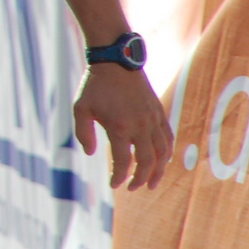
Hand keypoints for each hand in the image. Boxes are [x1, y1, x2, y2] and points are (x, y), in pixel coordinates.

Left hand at [73, 64, 172, 189]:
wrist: (116, 61)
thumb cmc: (94, 85)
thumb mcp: (80, 108)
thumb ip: (83, 133)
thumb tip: (91, 154)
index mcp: (120, 128)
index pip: (123, 162)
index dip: (119, 177)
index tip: (114, 184)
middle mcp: (140, 127)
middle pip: (147, 163)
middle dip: (141, 179)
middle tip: (133, 188)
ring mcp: (152, 120)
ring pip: (162, 153)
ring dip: (159, 171)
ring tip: (153, 183)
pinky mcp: (159, 112)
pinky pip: (167, 137)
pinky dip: (166, 152)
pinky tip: (162, 160)